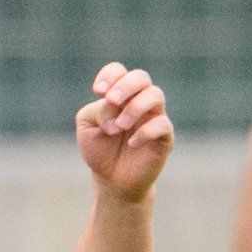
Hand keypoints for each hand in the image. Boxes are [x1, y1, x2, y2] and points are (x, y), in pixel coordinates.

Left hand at [76, 62, 175, 200]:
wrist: (112, 180)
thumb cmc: (100, 149)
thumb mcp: (87, 127)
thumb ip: (96, 112)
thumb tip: (115, 113)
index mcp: (119, 96)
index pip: (119, 71)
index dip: (110, 75)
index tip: (98, 91)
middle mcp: (139, 101)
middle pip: (141, 77)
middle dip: (125, 85)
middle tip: (112, 100)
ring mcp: (154, 117)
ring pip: (155, 95)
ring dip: (134, 107)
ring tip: (118, 127)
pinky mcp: (165, 137)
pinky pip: (162, 124)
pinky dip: (145, 131)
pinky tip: (132, 143)